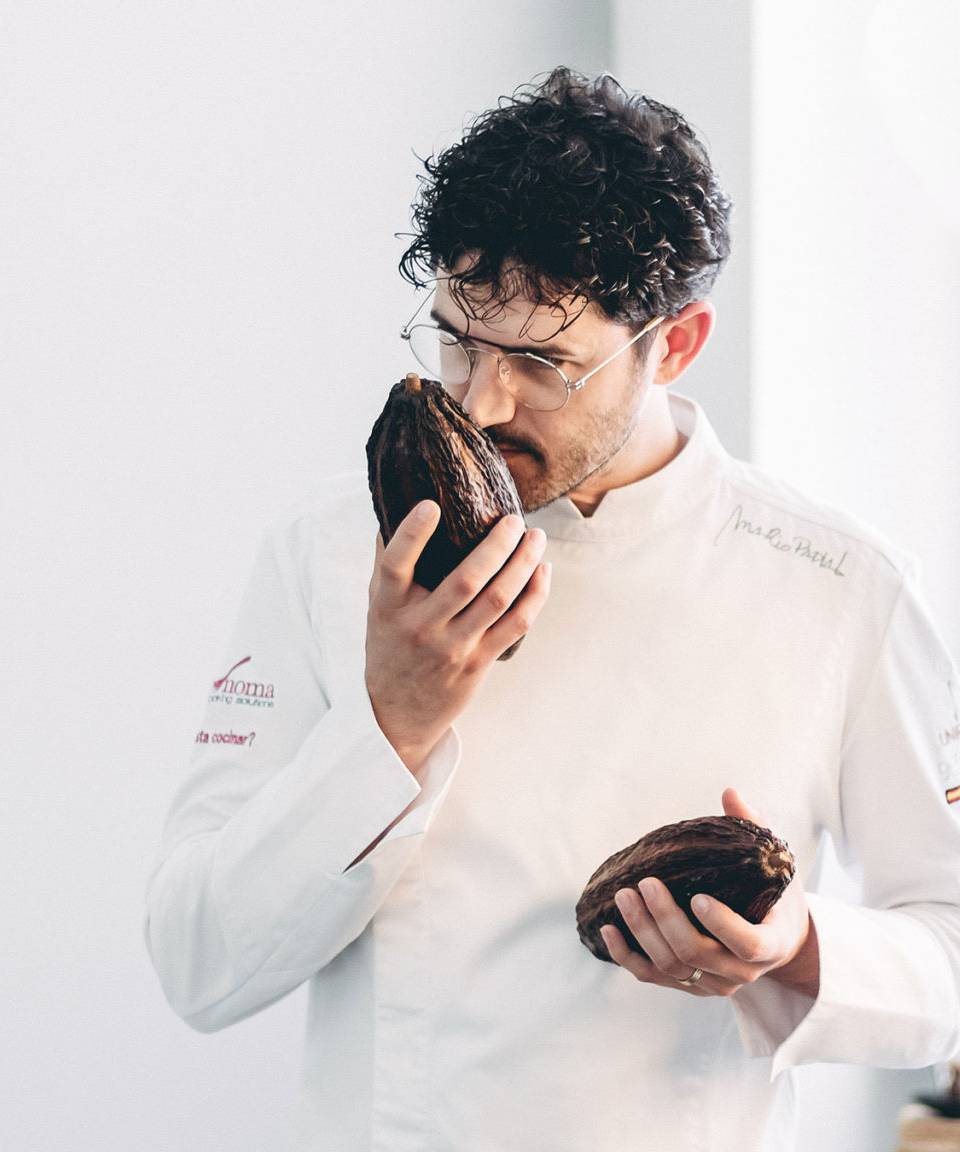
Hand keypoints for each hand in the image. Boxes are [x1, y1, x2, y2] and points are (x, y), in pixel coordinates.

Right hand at [365, 502, 550, 768]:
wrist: (398, 713)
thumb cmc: (390, 646)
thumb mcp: (376, 607)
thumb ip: (387, 563)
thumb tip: (397, 507)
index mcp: (388, 607)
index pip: (395, 565)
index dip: (412, 534)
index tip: (431, 505)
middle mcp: (420, 626)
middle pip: (466, 580)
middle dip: (498, 545)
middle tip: (514, 520)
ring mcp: (452, 647)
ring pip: (498, 599)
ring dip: (524, 564)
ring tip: (536, 538)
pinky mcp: (478, 663)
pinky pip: (515, 624)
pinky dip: (535, 595)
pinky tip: (543, 572)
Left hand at [599, 788, 812, 996]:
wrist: (779, 942)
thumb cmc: (775, 897)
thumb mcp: (776, 865)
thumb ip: (754, 828)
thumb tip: (729, 793)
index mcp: (770, 944)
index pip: (747, 943)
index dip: (721, 924)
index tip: (697, 897)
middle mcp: (741, 971)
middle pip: (697, 954)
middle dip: (666, 919)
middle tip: (645, 884)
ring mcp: (714, 983)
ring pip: (671, 967)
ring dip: (642, 932)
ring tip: (624, 896)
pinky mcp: (690, 986)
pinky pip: (653, 976)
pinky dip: (627, 956)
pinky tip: (608, 929)